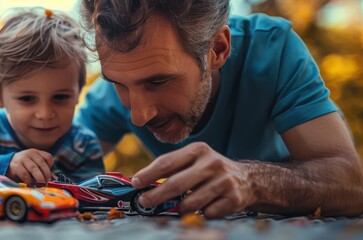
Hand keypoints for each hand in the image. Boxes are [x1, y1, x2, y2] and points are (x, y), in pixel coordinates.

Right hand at [6, 149, 53, 184]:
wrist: (6, 165)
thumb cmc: (23, 167)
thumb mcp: (32, 164)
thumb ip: (40, 169)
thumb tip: (51, 179)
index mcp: (36, 152)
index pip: (48, 157)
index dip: (50, 166)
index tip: (48, 175)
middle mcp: (30, 153)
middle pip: (42, 163)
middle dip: (46, 175)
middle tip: (46, 183)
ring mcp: (22, 158)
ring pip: (34, 168)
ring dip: (39, 178)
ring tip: (40, 185)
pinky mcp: (16, 165)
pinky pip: (25, 174)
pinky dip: (29, 180)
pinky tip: (29, 184)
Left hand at [131, 142, 256, 217]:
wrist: (249, 179)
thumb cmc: (211, 170)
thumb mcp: (195, 160)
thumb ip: (173, 168)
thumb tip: (143, 183)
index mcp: (198, 150)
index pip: (167, 162)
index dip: (148, 174)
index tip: (136, 183)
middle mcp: (212, 163)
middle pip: (176, 184)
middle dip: (156, 196)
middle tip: (144, 202)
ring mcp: (224, 181)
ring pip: (190, 203)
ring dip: (180, 208)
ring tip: (180, 206)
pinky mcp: (233, 199)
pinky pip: (207, 213)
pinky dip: (201, 214)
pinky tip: (205, 206)